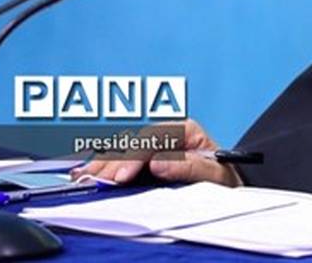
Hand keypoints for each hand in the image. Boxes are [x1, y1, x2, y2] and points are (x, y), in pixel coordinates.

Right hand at [70, 119, 239, 186]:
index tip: (121, 176)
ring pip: (122, 148)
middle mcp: (166, 132)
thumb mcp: (214, 173)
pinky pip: (120, 158)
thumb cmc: (223, 176)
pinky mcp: (145, 157)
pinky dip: (103, 165)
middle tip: (94, 181)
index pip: (152, 138)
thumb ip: (189, 166)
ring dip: (101, 163)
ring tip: (83, 177)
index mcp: (184, 129)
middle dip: (111, 161)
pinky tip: (86, 172)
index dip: (133, 157)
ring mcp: (154, 144)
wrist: (229, 183)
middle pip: (131, 142)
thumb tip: (159, 161)